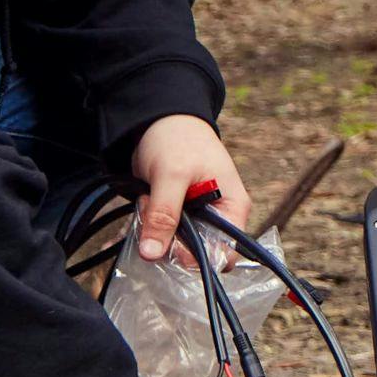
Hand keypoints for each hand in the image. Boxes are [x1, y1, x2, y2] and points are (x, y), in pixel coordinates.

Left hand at [128, 113, 249, 265]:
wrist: (159, 118)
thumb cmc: (177, 139)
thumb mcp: (170, 175)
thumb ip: (163, 215)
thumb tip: (152, 255)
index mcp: (232, 208)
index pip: (224, 253)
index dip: (197, 258)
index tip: (169, 247)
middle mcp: (219, 216)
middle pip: (198, 253)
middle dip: (170, 241)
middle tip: (155, 212)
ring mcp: (197, 216)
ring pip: (175, 244)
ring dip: (156, 230)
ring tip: (149, 199)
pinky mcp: (177, 214)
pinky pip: (162, 233)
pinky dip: (149, 225)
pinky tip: (143, 205)